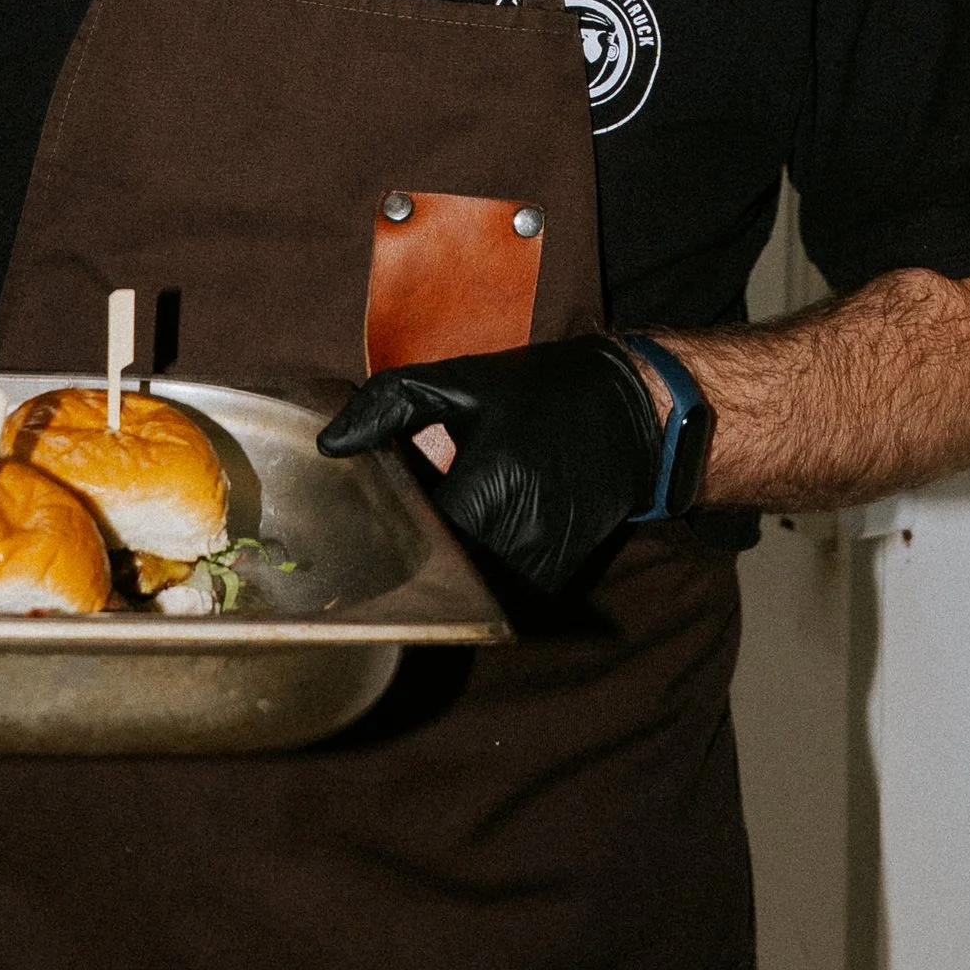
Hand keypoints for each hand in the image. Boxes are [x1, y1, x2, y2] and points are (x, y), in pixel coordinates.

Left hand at [317, 335, 664, 595]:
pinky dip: (478, 563)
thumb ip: (388, 408)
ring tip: (452, 503)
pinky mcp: (552, 582)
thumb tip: (331, 445)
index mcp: (485, 495)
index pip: (406, 535)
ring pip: (462, 581)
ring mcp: (537, 572)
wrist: (638, 414)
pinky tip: (482, 519)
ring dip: (444, 554)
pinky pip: (494, 588)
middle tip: (412, 494)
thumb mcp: (462, 382)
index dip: (382, 517)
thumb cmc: (546, 392)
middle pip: (430, 564)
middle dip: (411, 538)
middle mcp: (513, 546)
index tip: (375, 495)